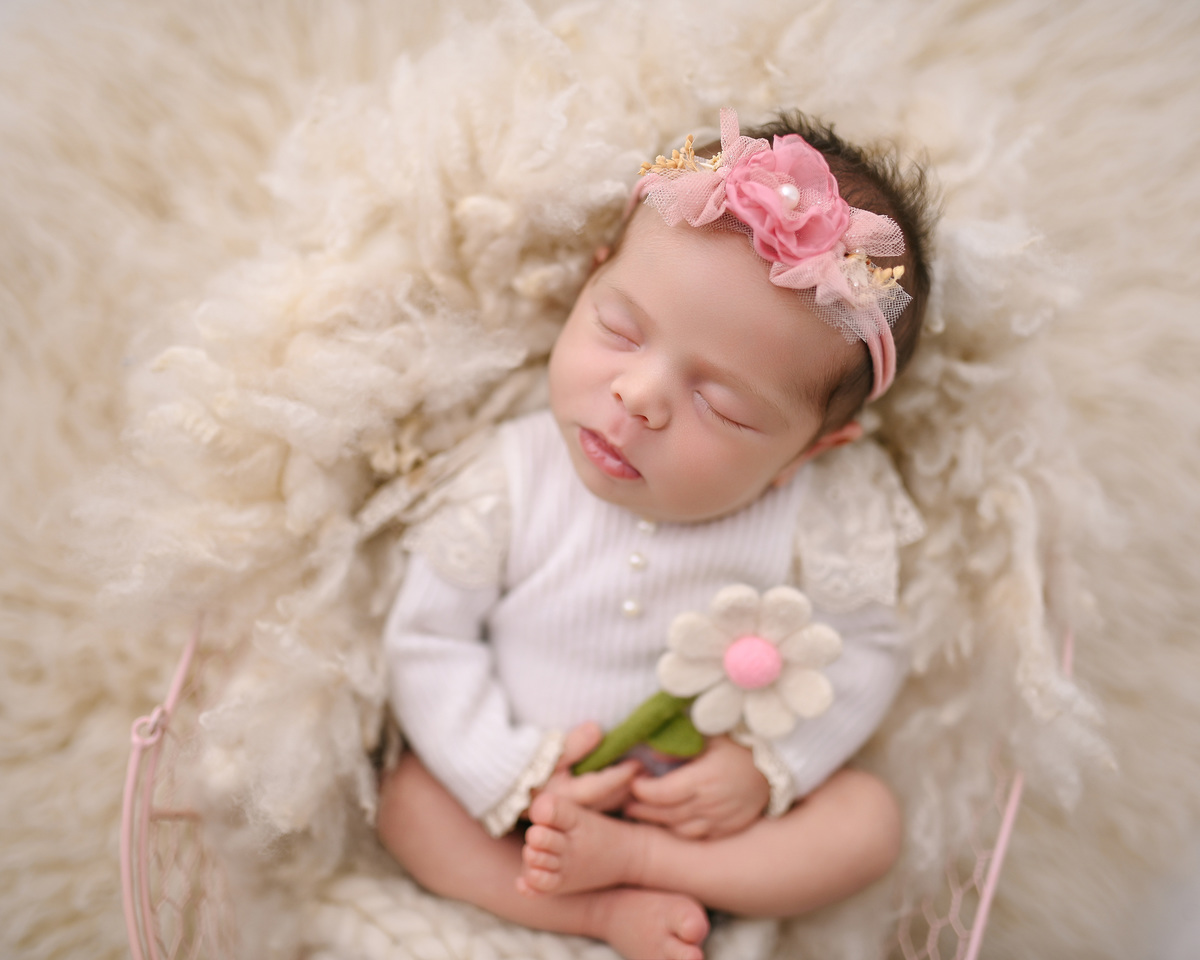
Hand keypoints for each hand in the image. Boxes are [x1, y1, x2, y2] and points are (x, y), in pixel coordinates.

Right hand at [533, 722, 640, 813]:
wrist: (501, 784)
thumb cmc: (524, 764)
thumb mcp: (548, 750)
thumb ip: (572, 743)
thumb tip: (596, 729)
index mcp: (562, 795)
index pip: (599, 787)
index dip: (621, 775)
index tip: (638, 764)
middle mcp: (567, 812)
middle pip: (606, 802)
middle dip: (628, 787)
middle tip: (647, 772)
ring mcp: (568, 817)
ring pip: (605, 809)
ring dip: (623, 795)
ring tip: (641, 780)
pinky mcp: (569, 817)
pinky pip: (598, 809)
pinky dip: (612, 799)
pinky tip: (625, 791)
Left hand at [622, 736, 767, 838]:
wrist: (775, 767)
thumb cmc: (738, 746)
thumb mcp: (708, 736)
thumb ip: (678, 745)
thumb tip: (648, 752)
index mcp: (706, 778)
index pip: (662, 792)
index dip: (641, 789)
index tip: (631, 780)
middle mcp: (713, 803)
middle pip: (666, 813)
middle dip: (641, 808)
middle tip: (624, 802)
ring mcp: (721, 821)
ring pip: (679, 830)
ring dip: (657, 822)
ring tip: (640, 812)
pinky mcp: (728, 830)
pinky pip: (697, 837)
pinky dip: (679, 832)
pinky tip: (667, 822)